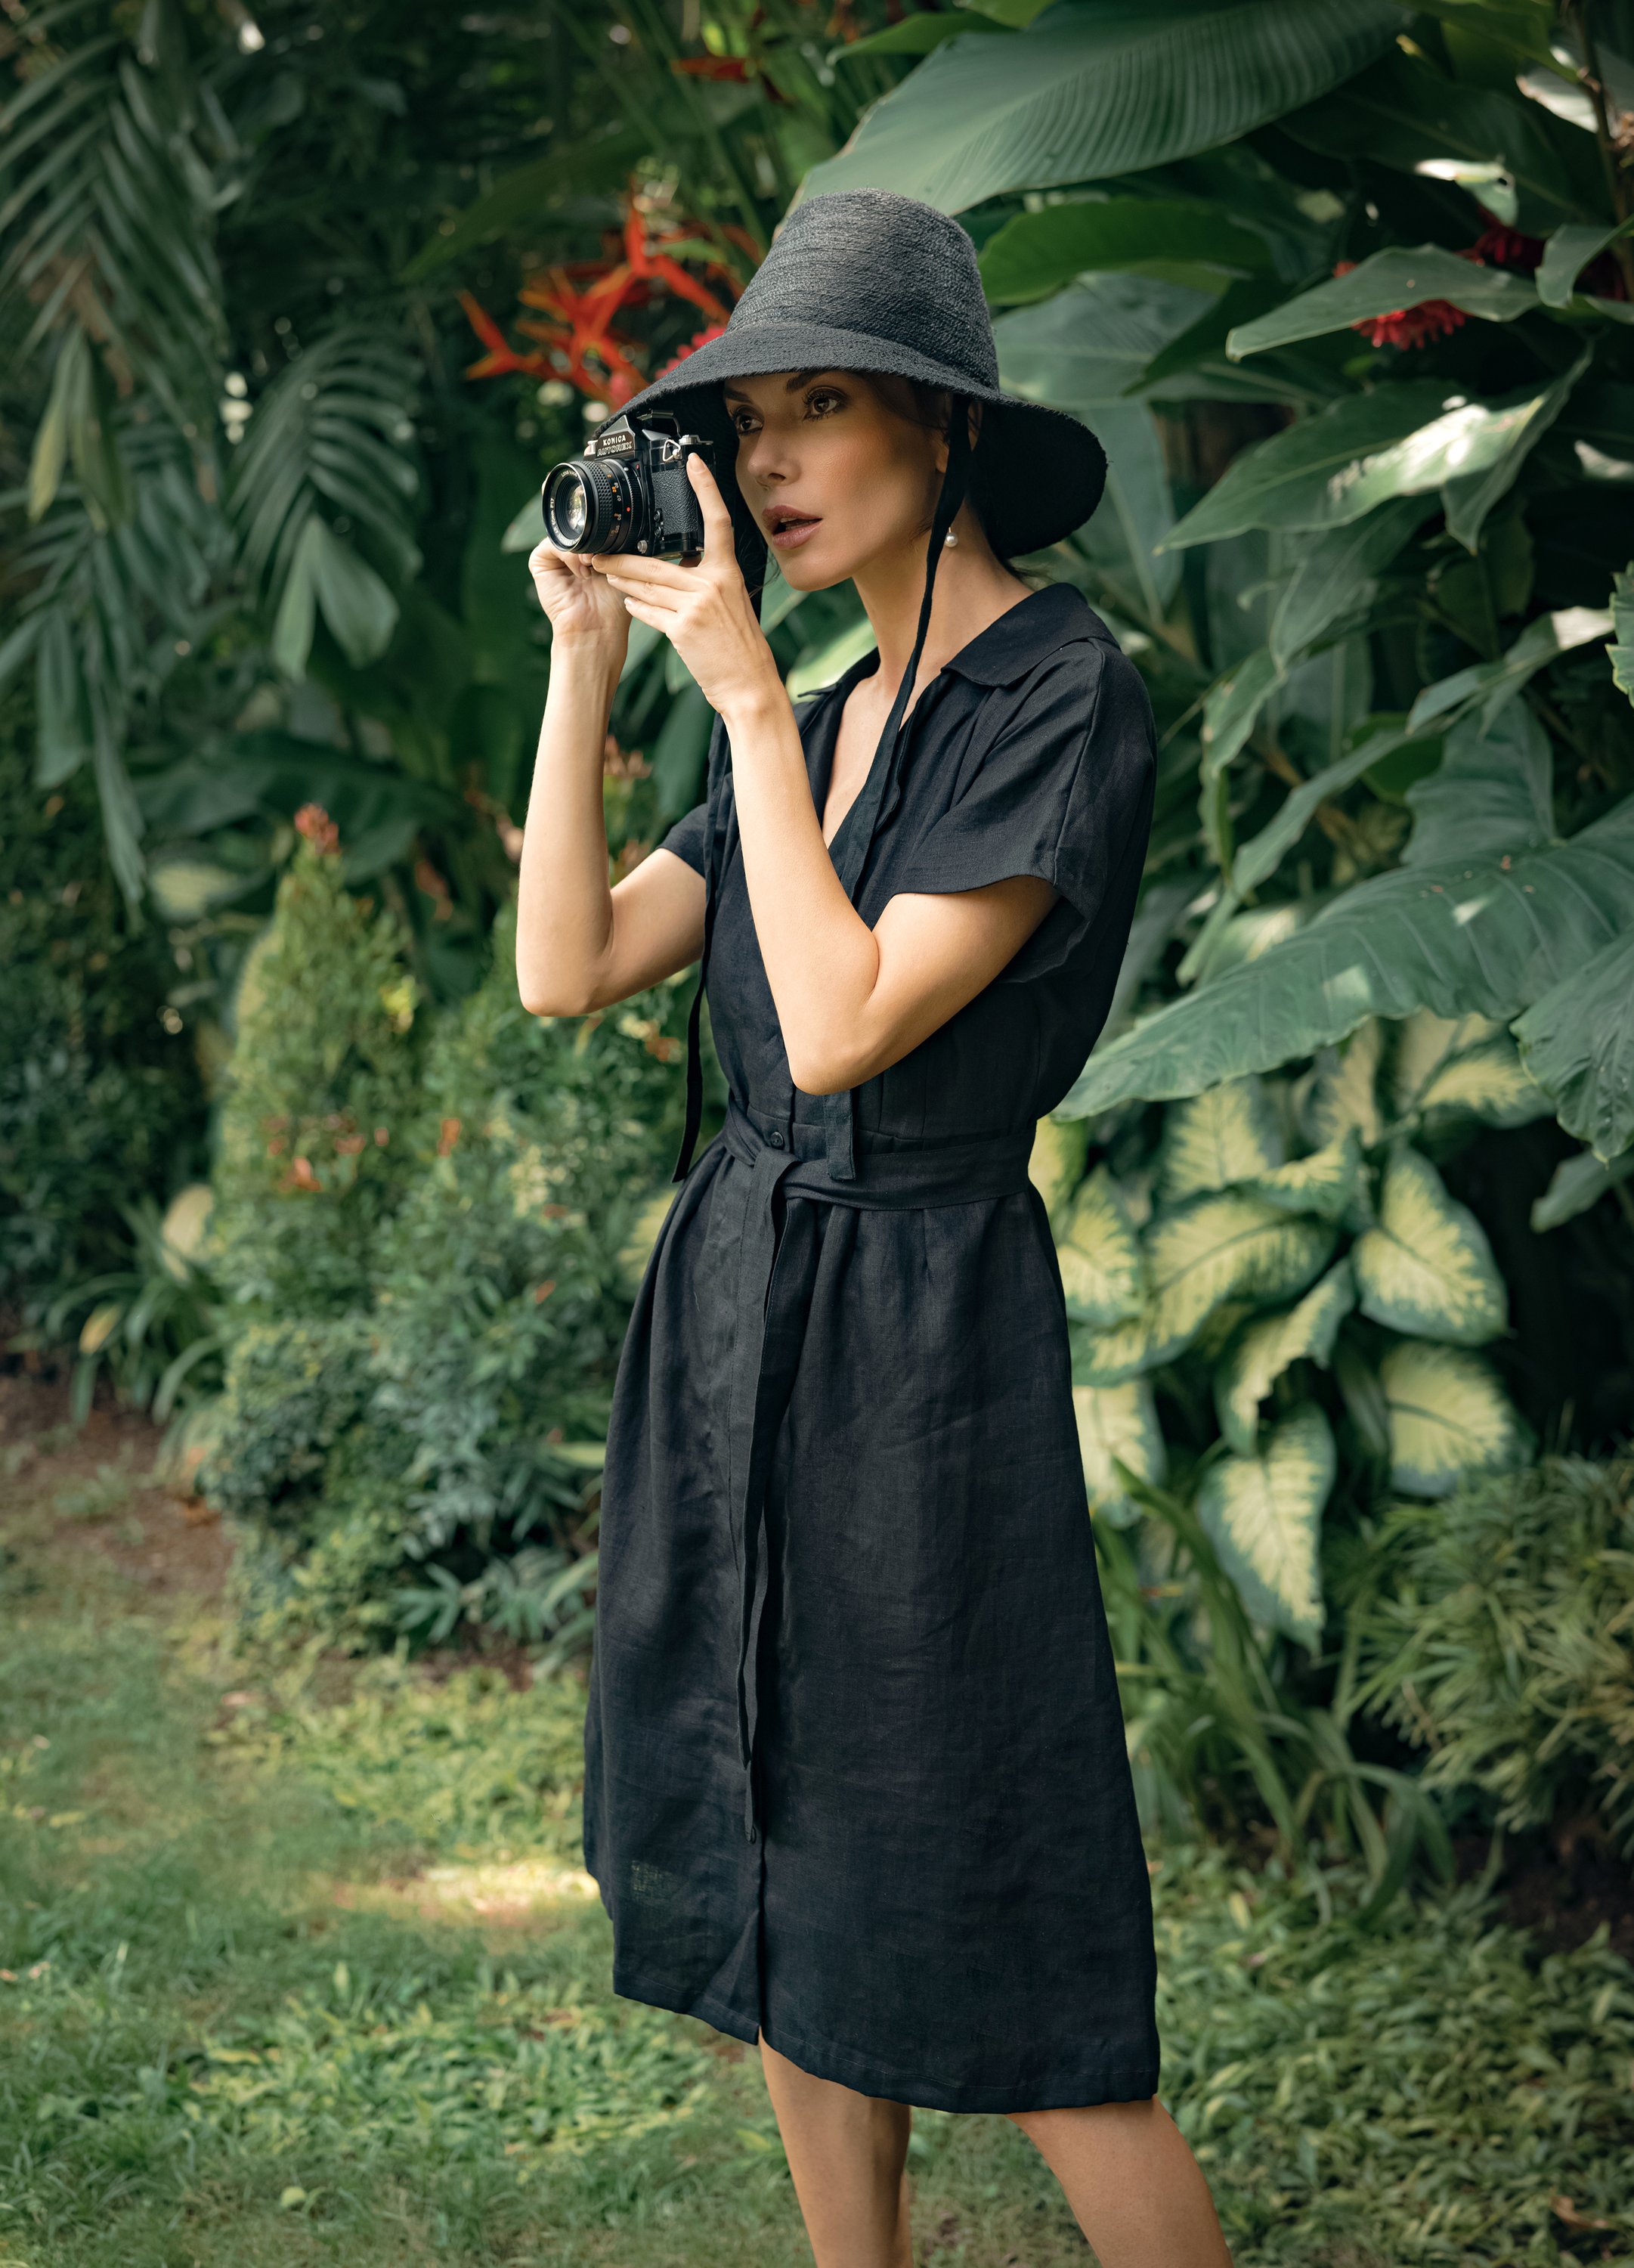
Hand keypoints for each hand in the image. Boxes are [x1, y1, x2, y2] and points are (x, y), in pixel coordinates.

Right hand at [528, 531, 630, 663]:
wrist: (598, 627)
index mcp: (589, 550)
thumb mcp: (622, 565)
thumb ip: (616, 543)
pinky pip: (553, 543)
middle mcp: (570, 553)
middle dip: (593, 538)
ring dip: (582, 547)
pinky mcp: (540, 563)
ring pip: (567, 534)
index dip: (603, 528)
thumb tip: (612, 524)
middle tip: (604, 556)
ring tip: (593, 566)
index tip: (616, 539)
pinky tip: (581, 572)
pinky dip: (568, 554)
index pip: (591, 526)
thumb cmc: (613, 604)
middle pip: (578, 528)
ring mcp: (555, 558)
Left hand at [591, 455, 782, 718]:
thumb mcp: (733, 603)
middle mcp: (712, 584)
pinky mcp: (682, 629)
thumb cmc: (740, 645)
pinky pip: (649, 612)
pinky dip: (636, 608)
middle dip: (622, 560)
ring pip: (646, 586)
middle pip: (655, 563)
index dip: (705, 489)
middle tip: (599, 552)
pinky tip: (629, 604)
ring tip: (606, 574)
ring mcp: (695, 606)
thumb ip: (708, 580)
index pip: (716, 522)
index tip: (692, 462)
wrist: (748, 684)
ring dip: (622, 582)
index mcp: (728, 572)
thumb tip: (683, 562)